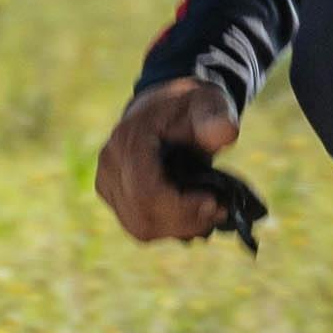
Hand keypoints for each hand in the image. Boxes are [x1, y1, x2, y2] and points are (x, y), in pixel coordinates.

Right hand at [96, 77, 244, 245]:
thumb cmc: (190, 106)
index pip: (145, 191)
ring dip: (178, 228)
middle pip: (142, 215)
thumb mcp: (209, 103)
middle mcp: (110, 161)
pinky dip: (167, 227)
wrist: (167, 106)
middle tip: (218, 211)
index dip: (181, 207)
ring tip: (207, 215)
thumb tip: (226, 132)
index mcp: (130, 138)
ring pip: (138, 226)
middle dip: (184, 221)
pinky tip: (190, 216)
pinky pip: (137, 225)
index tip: (214, 203)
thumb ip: (217, 117)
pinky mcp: (111, 193)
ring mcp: (106, 179)